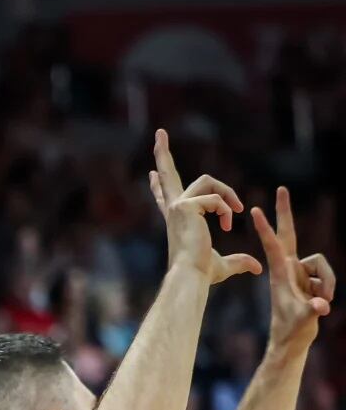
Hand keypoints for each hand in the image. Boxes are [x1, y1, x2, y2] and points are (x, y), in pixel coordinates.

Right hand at [146, 129, 258, 286]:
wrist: (191, 276)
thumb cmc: (202, 274)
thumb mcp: (224, 265)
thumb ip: (239, 261)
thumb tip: (256, 267)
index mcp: (177, 220)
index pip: (166, 198)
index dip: (159, 185)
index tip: (151, 173)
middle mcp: (174, 210)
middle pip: (168, 175)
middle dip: (162, 152)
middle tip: (159, 133)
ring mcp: (178, 206)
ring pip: (208, 181)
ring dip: (228, 195)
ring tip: (235, 212)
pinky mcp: (185, 207)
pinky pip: (215, 198)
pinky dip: (226, 209)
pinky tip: (226, 223)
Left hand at [249, 185, 333, 346]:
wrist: (291, 341)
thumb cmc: (292, 330)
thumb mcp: (304, 320)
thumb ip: (313, 311)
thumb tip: (321, 306)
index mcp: (280, 273)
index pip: (272, 245)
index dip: (265, 229)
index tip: (253, 211)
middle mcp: (288, 268)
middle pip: (290, 233)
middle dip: (285, 212)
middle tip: (281, 189)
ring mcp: (299, 272)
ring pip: (321, 263)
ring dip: (327, 282)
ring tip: (320, 303)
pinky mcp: (308, 278)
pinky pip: (325, 275)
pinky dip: (328, 288)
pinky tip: (321, 304)